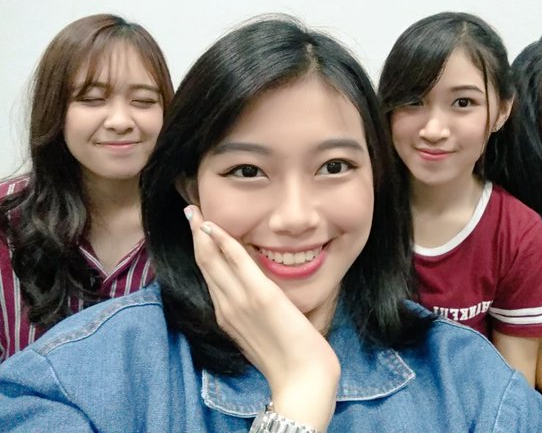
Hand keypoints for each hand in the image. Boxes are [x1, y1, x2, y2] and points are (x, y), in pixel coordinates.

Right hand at [185, 205, 339, 430]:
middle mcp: (227, 307)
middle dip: (195, 236)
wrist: (302, 379)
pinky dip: (222, 241)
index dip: (201, 252)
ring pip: (212, 260)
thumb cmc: (290, 359)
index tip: (198, 231)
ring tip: (194, 211)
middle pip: (204, 265)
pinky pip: (236, 262)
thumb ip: (255, 314)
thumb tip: (258, 298)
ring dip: (202, 232)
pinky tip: (212, 225)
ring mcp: (241, 301)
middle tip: (189, 211)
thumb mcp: (263, 333)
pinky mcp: (260, 296)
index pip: (210, 277)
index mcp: (228, 316)